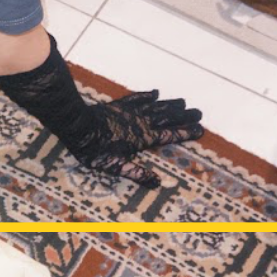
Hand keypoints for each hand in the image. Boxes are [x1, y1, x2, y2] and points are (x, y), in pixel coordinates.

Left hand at [59, 90, 203, 187]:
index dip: (184, 132)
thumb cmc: (94, 150)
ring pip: (155, 106)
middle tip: (199, 112)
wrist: (76, 126)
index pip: (168, 135)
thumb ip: (136, 173)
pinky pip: (136, 98)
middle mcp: (139, 122)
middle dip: (183, 115)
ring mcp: (129, 111)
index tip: (200, 129)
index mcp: (142, 138)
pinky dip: (146, 95)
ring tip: (183, 101)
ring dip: (170, 104)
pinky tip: (155, 92)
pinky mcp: (118, 105)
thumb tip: (156, 183)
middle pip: (166, 117)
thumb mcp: (115, 166)